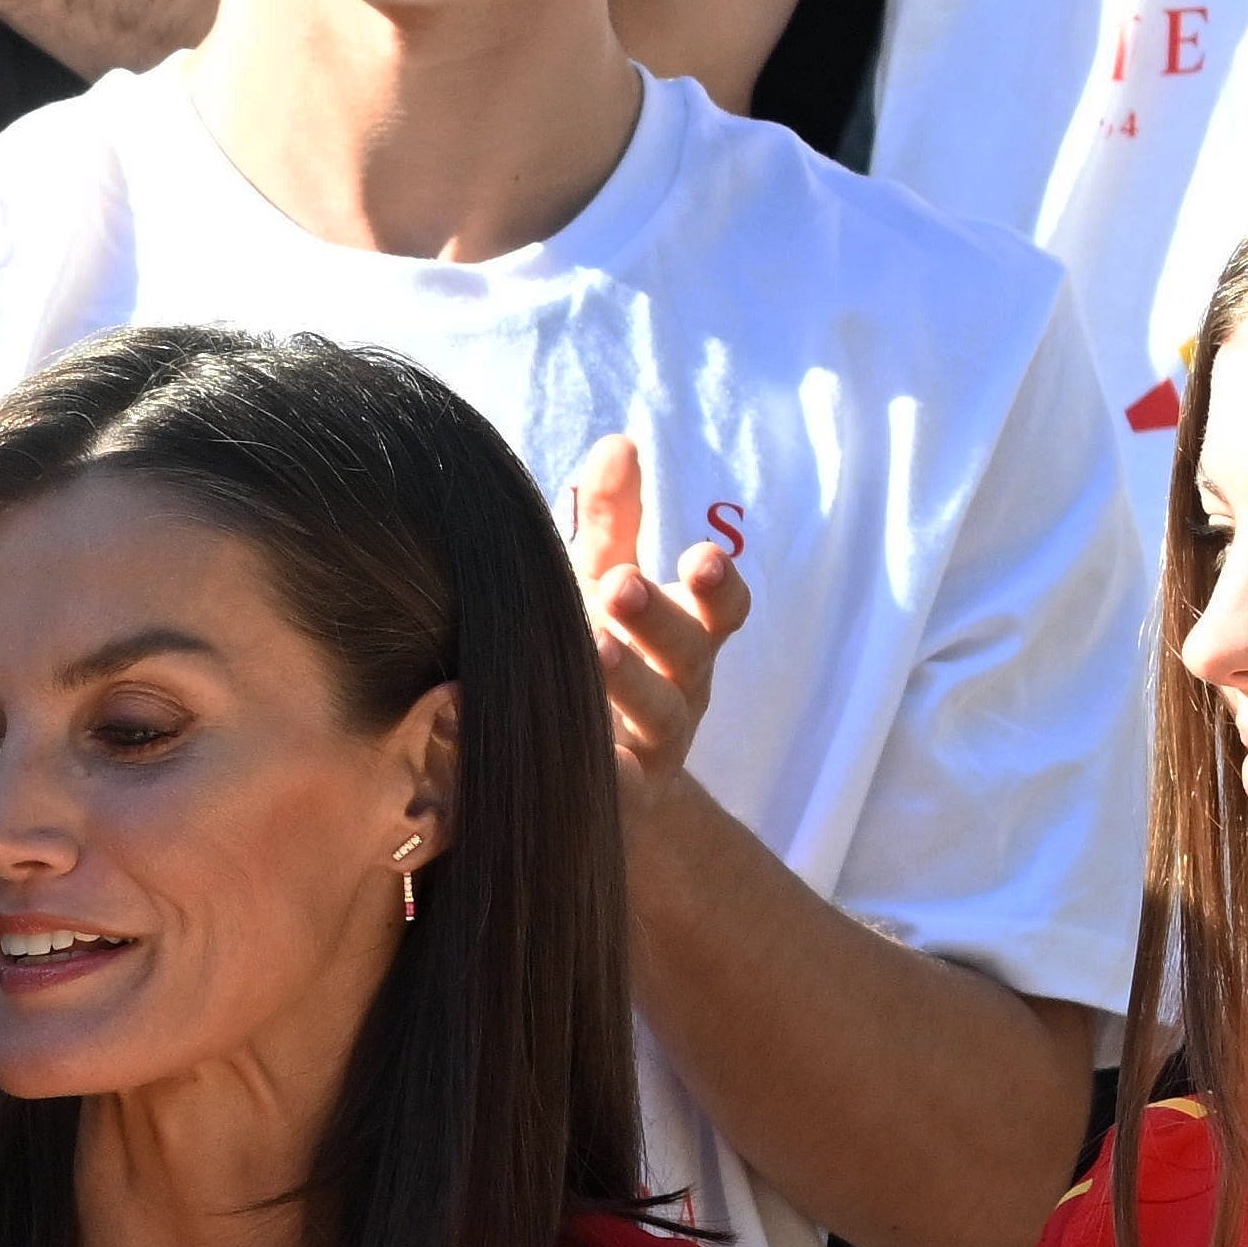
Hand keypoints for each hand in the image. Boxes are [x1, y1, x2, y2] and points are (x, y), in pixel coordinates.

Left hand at [569, 432, 751, 821]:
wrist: (592, 785)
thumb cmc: (601, 661)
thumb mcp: (602, 588)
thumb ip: (613, 522)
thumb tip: (620, 443)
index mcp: (686, 639)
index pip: (723, 609)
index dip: (717, 585)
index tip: (700, 557)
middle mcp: (681, 694)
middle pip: (687, 657)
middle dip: (658, 619)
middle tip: (618, 587)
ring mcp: (652, 754)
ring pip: (654, 720)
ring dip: (624, 683)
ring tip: (588, 650)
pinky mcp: (615, 803)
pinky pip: (603, 785)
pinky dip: (572, 758)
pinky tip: (524, 729)